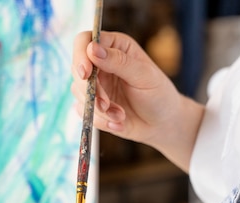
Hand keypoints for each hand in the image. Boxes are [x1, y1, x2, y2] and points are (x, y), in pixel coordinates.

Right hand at [71, 31, 203, 170]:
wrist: (162, 124)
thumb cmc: (159, 94)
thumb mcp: (143, 75)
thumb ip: (118, 61)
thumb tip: (93, 49)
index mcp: (114, 47)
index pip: (85, 41)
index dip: (81, 55)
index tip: (85, 74)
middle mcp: (101, 64)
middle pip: (77, 70)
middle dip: (90, 91)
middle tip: (106, 105)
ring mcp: (95, 85)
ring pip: (79, 93)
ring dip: (99, 109)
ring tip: (120, 116)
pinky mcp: (92, 105)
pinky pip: (84, 112)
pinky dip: (101, 121)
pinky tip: (119, 123)